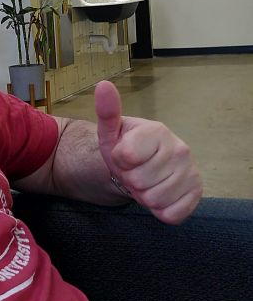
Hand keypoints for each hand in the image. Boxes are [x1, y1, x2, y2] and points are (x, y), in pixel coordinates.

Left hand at [94, 80, 201, 223]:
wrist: (143, 167)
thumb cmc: (125, 148)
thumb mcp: (110, 131)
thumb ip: (107, 111)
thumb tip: (103, 85)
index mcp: (158, 131)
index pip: (126, 157)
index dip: (119, 161)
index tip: (123, 156)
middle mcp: (180, 149)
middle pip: (139, 182)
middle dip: (130, 181)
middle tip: (135, 172)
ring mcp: (191, 171)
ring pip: (154, 200)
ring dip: (144, 196)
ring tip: (146, 182)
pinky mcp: (197, 193)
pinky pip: (171, 214)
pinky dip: (160, 211)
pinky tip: (160, 195)